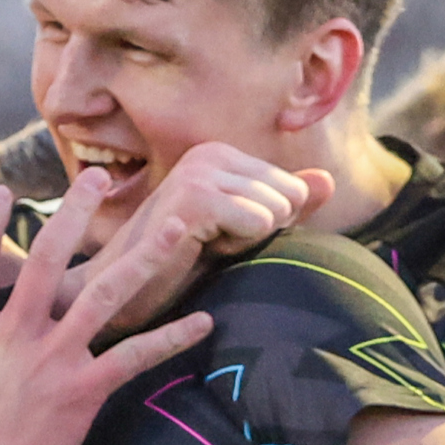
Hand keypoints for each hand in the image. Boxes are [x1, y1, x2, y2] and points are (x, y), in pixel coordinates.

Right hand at [0, 168, 213, 444]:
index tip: (2, 192)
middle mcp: (13, 334)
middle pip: (47, 258)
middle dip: (74, 212)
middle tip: (99, 178)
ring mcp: (50, 359)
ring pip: (102, 294)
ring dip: (143, 256)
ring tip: (175, 225)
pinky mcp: (81, 391)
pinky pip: (134, 357)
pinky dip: (170, 339)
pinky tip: (203, 323)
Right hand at [58, 142, 333, 332]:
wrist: (115, 292)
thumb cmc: (172, 268)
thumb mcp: (238, 234)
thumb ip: (285, 206)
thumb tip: (328, 180)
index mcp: (219, 155)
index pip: (295, 189)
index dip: (265, 227)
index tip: (218, 239)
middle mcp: (209, 153)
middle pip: (293, 197)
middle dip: (260, 233)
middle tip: (208, 247)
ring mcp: (200, 171)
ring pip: (278, 210)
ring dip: (245, 244)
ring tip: (199, 249)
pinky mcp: (196, 197)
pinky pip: (260, 223)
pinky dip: (237, 249)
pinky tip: (197, 251)